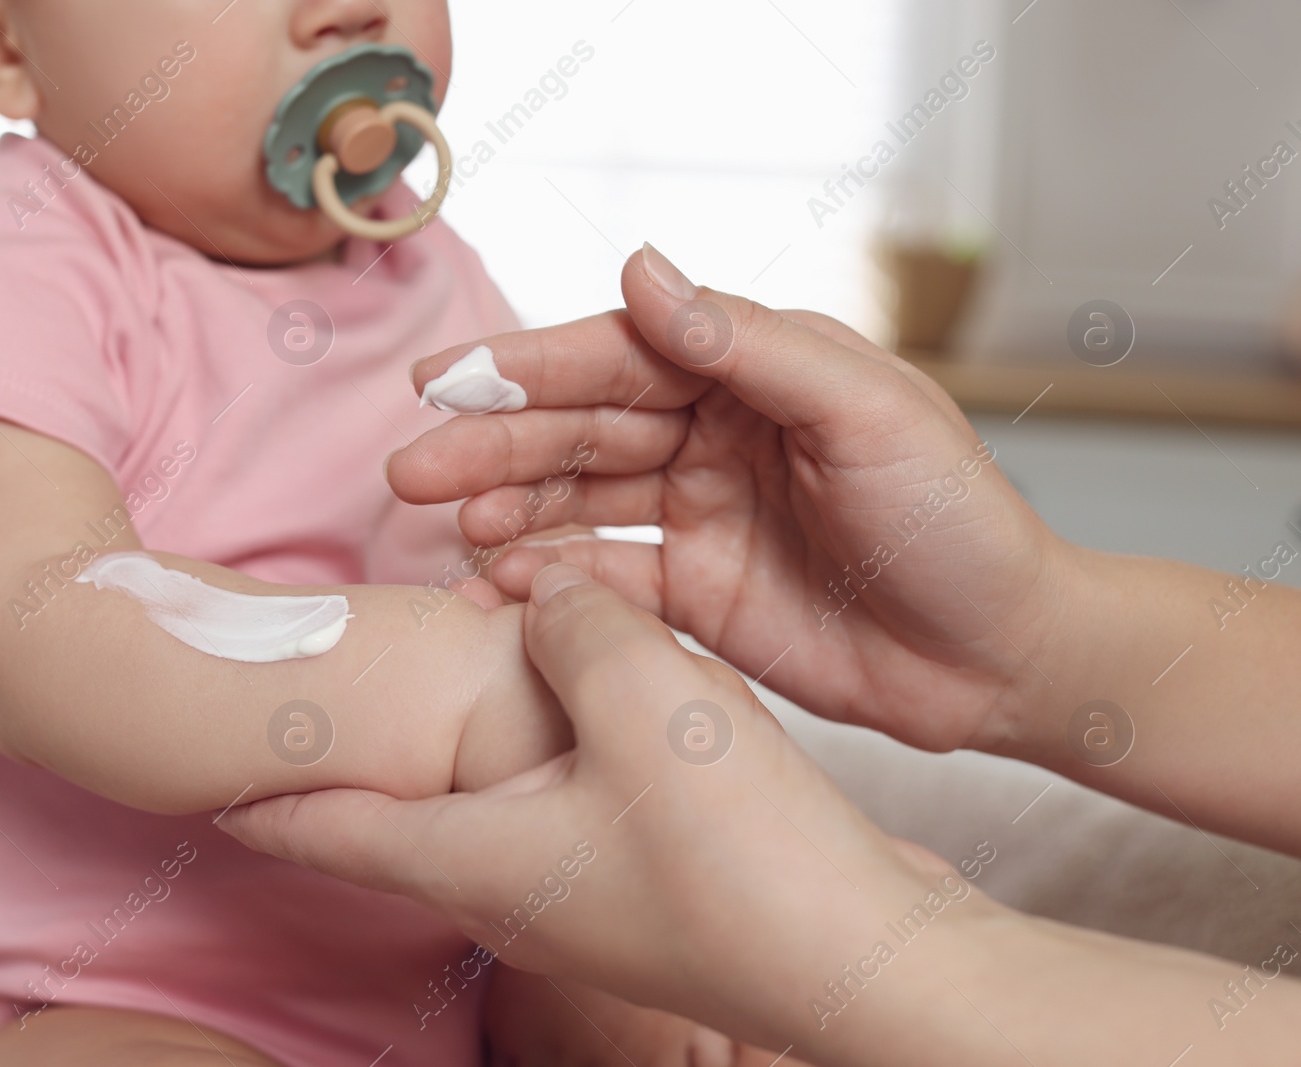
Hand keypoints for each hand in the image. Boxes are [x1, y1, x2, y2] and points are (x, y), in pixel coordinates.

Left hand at [218, 565, 985, 1056]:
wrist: (865, 955)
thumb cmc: (738, 848)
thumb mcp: (639, 697)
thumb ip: (572, 624)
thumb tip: (547, 594)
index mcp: (471, 858)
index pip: (322, 827)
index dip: (254, 791)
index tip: (194, 769)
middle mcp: (512, 887)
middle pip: (402, 812)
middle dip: (357, 755)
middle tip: (321, 692)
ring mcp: (586, 892)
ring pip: (495, 798)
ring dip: (466, 741)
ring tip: (445, 678)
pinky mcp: (652, 877)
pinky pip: (576, 796)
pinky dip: (557, 744)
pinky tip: (591, 697)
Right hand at [389, 246, 1075, 751]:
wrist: (1001, 656)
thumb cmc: (958, 520)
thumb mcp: (869, 413)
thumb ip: (751, 344)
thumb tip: (639, 267)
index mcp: (750, 372)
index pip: (619, 356)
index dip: (527, 367)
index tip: (444, 384)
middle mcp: (711, 434)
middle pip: (580, 428)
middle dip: (493, 446)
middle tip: (412, 470)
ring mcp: (697, 515)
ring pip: (577, 501)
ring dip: (507, 512)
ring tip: (447, 531)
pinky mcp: (694, 595)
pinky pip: (602, 582)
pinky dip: (546, 585)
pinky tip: (494, 590)